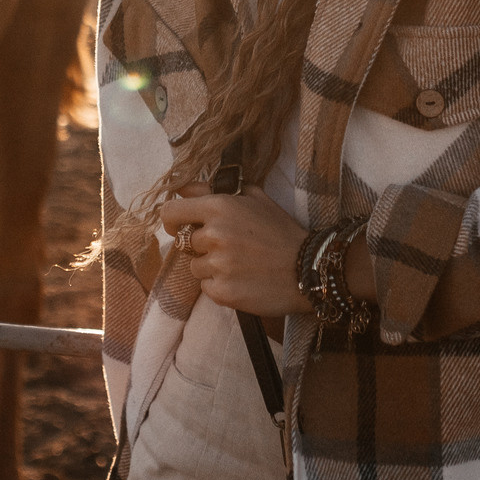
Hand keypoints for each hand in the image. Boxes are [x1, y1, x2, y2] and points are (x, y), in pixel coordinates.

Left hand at [159, 192, 310, 318]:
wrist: (308, 268)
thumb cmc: (281, 231)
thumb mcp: (254, 198)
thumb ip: (215, 190)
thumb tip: (184, 188)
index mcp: (218, 207)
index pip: (170, 212)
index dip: (172, 220)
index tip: (180, 225)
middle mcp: (213, 235)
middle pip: (185, 242)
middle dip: (201, 245)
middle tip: (229, 248)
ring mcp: (217, 266)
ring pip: (195, 267)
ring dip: (211, 267)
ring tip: (240, 265)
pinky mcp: (222, 292)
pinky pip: (207, 287)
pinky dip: (220, 285)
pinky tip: (243, 280)